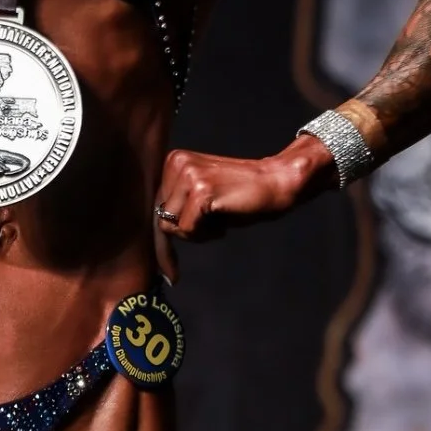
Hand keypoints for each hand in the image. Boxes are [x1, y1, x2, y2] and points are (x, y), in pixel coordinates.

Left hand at [153, 137, 335, 278]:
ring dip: (196, 233)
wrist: (275, 183)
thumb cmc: (240, 196)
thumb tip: (156, 247)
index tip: (166, 269)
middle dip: (184, 233)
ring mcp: (189, 175)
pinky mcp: (202, 191)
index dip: (162, 237)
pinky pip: (188, 229)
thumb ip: (177, 210)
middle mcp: (177, 163)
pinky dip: (206, 235)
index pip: (155, 204)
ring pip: (171, 224)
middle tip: (213, 228)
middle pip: (160, 217)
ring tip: (219, 222)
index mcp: (174, 160)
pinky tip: (223, 224)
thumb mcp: (200, 200)